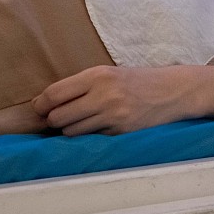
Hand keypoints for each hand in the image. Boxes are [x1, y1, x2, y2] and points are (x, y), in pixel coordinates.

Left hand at [32, 63, 213, 135]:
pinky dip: (91, 136)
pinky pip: (91, 138)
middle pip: (57, 116)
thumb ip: (80, 86)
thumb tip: (44, 105)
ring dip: (72, 130)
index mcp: (97, 75)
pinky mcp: (121, 131)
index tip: (40, 109)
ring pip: (71, 131)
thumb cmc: (137, 81)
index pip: (53, 94)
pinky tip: (101, 127)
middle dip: (54, 120)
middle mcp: (103, 94)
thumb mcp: (108, 74)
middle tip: (60, 118)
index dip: (41, 105)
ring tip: (83, 122)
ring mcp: (113, 115)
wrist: (173, 91)